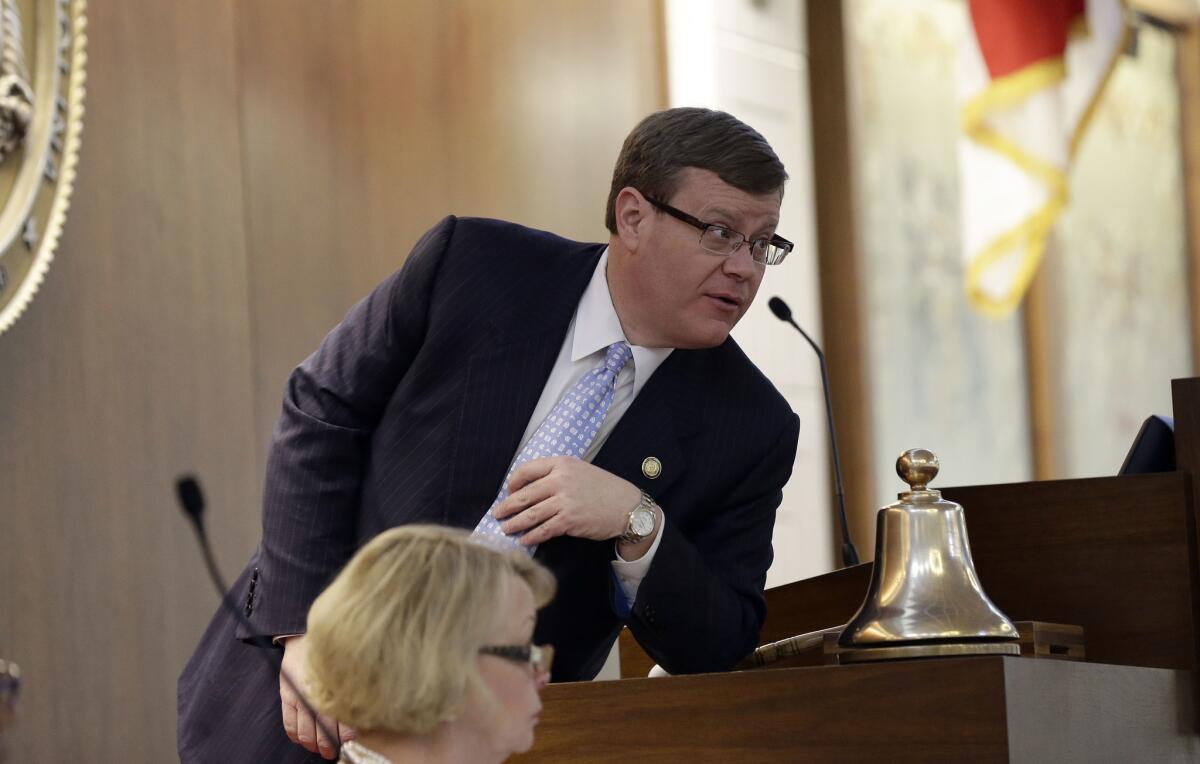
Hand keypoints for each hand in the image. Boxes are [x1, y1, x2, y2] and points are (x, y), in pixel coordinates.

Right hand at [280, 634, 354, 758]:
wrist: (302, 635)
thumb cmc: (329, 652)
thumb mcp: (344, 666)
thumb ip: (350, 686)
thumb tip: (364, 709)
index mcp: (334, 686)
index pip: (342, 719)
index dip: (348, 735)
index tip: (352, 741)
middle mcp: (317, 693)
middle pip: (324, 730)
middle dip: (330, 745)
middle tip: (334, 753)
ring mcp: (299, 696)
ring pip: (306, 731)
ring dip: (314, 744)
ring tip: (320, 750)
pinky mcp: (286, 695)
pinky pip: (289, 724)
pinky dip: (296, 736)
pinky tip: (302, 741)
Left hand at [493, 456, 640, 545]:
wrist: (627, 506)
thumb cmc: (603, 488)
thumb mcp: (580, 470)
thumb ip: (557, 474)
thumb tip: (529, 488)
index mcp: (562, 464)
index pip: (526, 470)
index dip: (513, 483)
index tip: (508, 492)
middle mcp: (561, 480)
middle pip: (524, 494)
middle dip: (507, 507)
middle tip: (497, 514)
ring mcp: (565, 501)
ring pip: (530, 514)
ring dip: (514, 524)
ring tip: (505, 529)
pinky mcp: (570, 520)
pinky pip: (543, 530)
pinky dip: (531, 536)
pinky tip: (524, 540)